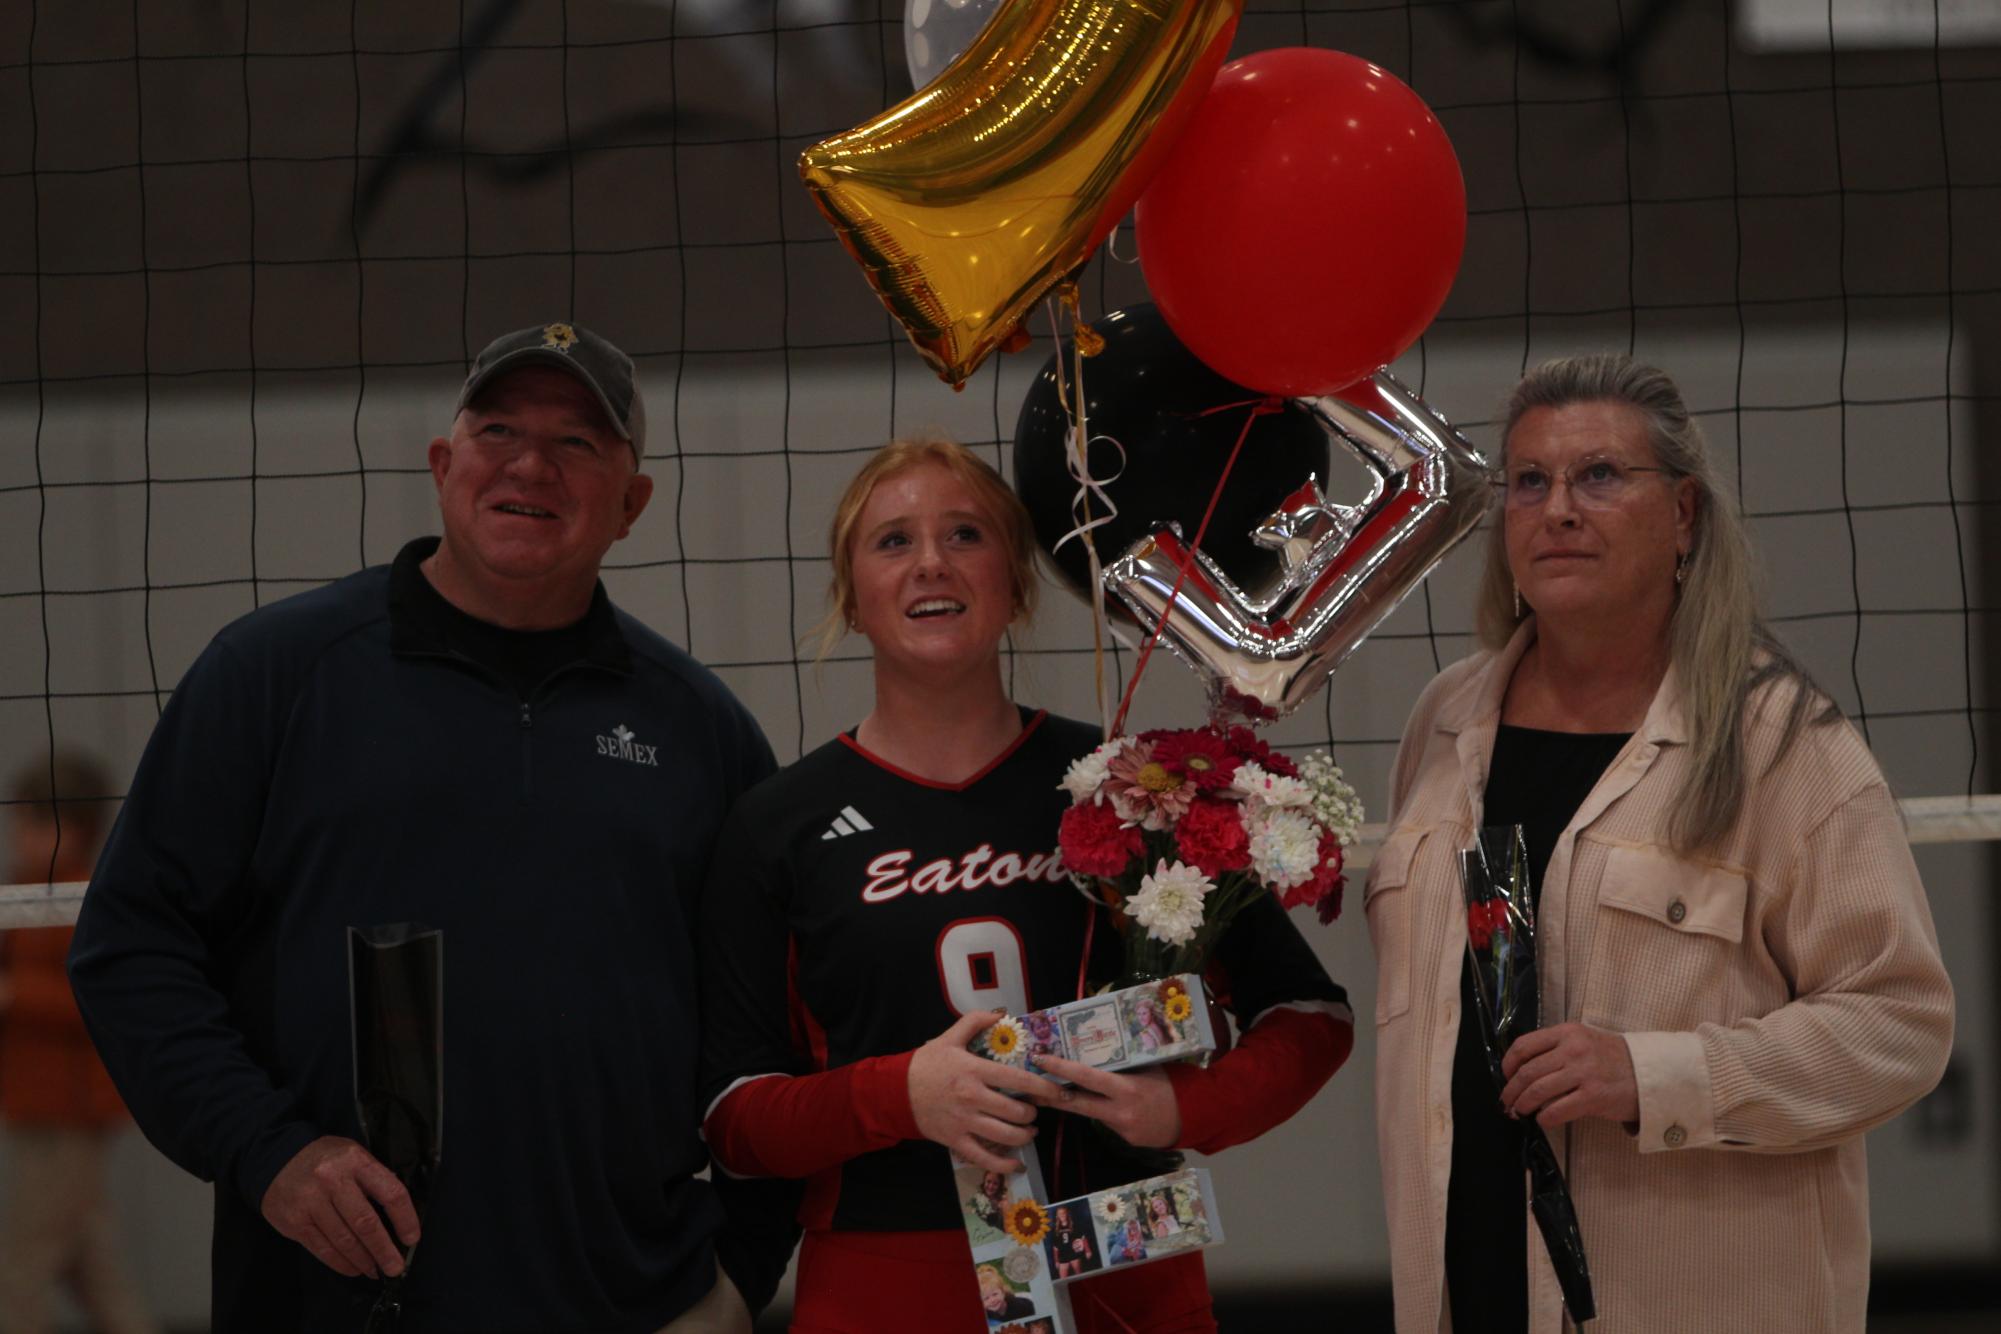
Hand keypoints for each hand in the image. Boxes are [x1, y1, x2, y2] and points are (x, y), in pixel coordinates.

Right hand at [260, 1135, 418, 1278]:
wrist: (277, 1158)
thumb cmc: (326, 1159)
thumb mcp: (354, 1156)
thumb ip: (374, 1180)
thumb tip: (398, 1218)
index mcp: (356, 1161)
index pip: (390, 1192)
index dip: (405, 1219)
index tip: (412, 1238)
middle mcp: (333, 1180)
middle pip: (365, 1223)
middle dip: (383, 1250)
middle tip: (395, 1267)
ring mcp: (311, 1202)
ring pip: (344, 1241)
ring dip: (363, 1260)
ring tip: (375, 1270)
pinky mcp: (295, 1221)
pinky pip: (323, 1249)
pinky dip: (341, 1263)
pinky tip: (353, 1268)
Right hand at [907, 1011, 1059, 1173]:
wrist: (895, 1092)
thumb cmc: (926, 1064)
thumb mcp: (948, 1038)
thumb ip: (974, 1022)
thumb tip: (1001, 1015)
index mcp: (974, 1070)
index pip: (1018, 1080)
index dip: (1043, 1087)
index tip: (1057, 1091)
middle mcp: (972, 1097)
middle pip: (1016, 1111)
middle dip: (1032, 1113)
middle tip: (1034, 1110)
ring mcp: (964, 1122)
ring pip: (1006, 1136)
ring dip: (1024, 1136)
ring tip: (1029, 1131)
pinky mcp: (956, 1141)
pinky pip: (985, 1158)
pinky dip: (1004, 1165)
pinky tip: (1016, 1164)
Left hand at [1032, 1055, 1180, 1149]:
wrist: (1195, 1116)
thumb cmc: (1171, 1084)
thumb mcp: (1146, 1068)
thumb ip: (1120, 1066)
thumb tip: (1091, 1053)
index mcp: (1125, 1089)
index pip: (1084, 1078)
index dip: (1059, 1069)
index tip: (1039, 1060)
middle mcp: (1119, 1112)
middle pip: (1075, 1104)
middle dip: (1050, 1095)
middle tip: (1028, 1086)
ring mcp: (1121, 1129)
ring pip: (1090, 1113)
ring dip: (1076, 1103)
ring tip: (1058, 1092)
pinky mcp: (1125, 1141)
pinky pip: (1107, 1123)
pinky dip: (1105, 1112)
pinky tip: (1112, 1107)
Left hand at [1499, 1023, 1637, 1128]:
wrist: (1650, 1072)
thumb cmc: (1612, 1058)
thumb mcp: (1583, 1041)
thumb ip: (1556, 1049)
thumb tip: (1522, 1070)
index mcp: (1567, 1032)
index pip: (1524, 1045)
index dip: (1508, 1064)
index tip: (1506, 1076)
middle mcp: (1573, 1049)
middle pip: (1528, 1071)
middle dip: (1511, 1090)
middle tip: (1507, 1101)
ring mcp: (1584, 1073)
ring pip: (1538, 1090)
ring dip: (1523, 1104)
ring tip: (1519, 1112)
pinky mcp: (1594, 1096)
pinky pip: (1558, 1110)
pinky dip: (1544, 1117)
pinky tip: (1542, 1120)